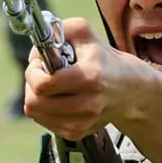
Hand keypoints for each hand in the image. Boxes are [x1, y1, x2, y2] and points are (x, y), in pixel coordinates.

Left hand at [24, 18, 149, 140]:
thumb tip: (36, 51)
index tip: (40, 63)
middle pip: (34, 104)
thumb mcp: (85, 34)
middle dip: (31, 85)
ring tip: (51, 86)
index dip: (32, 72)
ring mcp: (82, 122)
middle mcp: (87, 104)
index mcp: (89, 78)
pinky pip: (44, 122)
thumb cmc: (104, 60)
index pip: (42, 85)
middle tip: (42, 75)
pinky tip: (59, 98)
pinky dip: (45, 109)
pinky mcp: (78, 133)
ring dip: (36, 97)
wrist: (130, 90)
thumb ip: (59, 30)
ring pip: (36, 114)